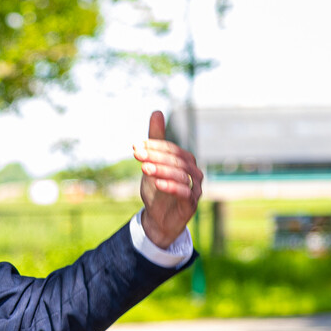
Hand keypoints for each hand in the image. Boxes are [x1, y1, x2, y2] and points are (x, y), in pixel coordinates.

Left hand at [135, 110, 203, 247]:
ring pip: (180, 175)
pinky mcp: (191, 204)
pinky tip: (157, 184)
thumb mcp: (152, 163)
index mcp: (185, 160)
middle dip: (156, 156)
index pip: (171, 149)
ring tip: (144, 168)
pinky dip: (171, 187)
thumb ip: (156, 139)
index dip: (154, 146)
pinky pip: (185, 193)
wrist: (159, 219)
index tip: (135, 146)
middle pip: (176, 160)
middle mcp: (194, 172)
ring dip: (161, 170)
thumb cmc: (158, 189)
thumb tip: (157, 111)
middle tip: (137, 154)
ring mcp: (195, 188)